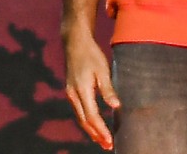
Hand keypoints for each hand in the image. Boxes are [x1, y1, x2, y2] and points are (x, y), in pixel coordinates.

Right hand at [63, 28, 119, 149]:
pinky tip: (93, 125)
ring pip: (80, 118)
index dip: (101, 130)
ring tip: (102, 140)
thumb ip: (108, 89)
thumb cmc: (91, 55)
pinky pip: (78, 111)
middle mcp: (73, 95)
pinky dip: (86, 121)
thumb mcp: (102, 70)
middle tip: (107, 146)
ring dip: (91, 130)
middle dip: (96, 135)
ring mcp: (70, 94)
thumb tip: (116, 106)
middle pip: (84, 121)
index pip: (92, 116)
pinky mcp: (71, 92)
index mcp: (81, 90)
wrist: (75, 43)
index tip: (110, 140)